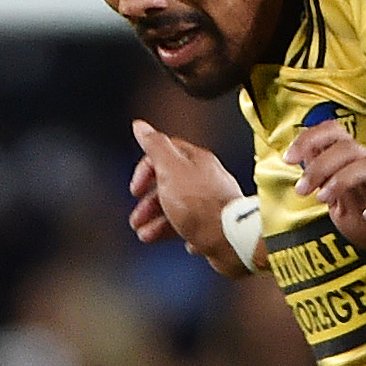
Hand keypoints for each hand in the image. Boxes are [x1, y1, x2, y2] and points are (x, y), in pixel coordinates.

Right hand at [128, 121, 245, 272]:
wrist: (229, 238)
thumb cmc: (201, 206)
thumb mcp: (170, 169)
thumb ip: (155, 147)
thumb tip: (141, 126)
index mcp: (196, 161)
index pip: (164, 155)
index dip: (145, 170)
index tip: (136, 189)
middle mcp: (207, 178)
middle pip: (171, 184)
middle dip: (149, 202)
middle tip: (137, 217)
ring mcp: (213, 202)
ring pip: (181, 207)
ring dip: (159, 221)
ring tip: (146, 234)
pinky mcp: (218, 224)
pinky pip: (195, 225)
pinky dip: (180, 232)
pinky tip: (179, 240)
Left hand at [286, 119, 365, 272]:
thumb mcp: (342, 208)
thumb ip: (325, 188)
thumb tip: (302, 169)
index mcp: (357, 166)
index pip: (335, 136)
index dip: (310, 139)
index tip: (288, 158)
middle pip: (348, 148)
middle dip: (320, 165)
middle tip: (301, 189)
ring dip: (343, 179)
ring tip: (323, 198)